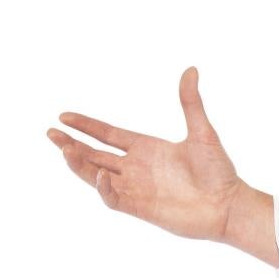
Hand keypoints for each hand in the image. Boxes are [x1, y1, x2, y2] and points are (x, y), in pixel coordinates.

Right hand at [46, 66, 242, 241]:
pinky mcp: (141, 208)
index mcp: (146, 148)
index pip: (107, 134)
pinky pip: (113, 198)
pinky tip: (99, 174)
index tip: (63, 116)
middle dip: (71, 145)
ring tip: (63, 151)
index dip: (85, 126)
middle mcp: (137, 168)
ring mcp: (137, 188)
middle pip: (94, 154)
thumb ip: (190, 102)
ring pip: (97, 176)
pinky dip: (103, 188)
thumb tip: (191, 70)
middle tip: (50, 133)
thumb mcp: (202, 132)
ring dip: (79, 165)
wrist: (228, 205)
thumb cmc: (219, 171)